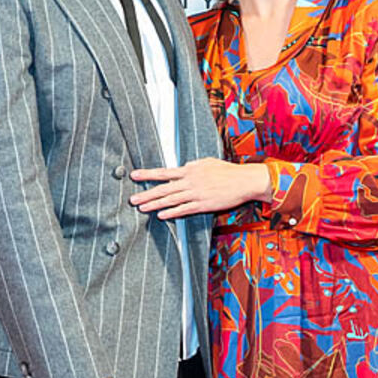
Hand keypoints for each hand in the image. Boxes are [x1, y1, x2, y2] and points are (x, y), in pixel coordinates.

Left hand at [129, 158, 271, 219]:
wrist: (245, 180)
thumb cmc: (227, 171)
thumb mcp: (207, 162)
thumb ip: (193, 166)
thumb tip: (183, 167)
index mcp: (189, 170)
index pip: (164, 172)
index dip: (148, 174)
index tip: (134, 175)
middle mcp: (190, 181)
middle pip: (163, 188)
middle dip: (146, 194)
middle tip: (132, 199)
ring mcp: (196, 193)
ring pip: (170, 199)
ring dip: (154, 204)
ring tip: (142, 208)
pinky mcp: (203, 204)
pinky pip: (184, 209)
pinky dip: (172, 213)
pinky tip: (161, 215)